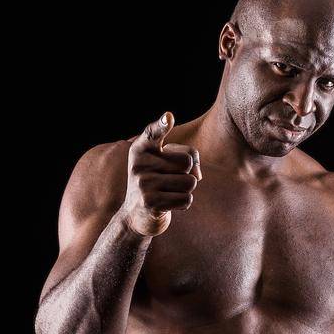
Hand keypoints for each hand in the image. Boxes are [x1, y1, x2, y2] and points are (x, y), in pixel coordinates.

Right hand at [122, 110, 201, 236]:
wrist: (136, 216)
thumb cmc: (158, 182)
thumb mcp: (168, 164)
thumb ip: (189, 157)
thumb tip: (197, 174)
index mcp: (140, 149)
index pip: (153, 133)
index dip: (162, 125)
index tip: (169, 117)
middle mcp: (139, 164)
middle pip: (186, 162)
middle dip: (186, 174)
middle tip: (168, 182)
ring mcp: (143, 184)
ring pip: (189, 182)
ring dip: (185, 190)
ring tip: (168, 193)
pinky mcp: (151, 203)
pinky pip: (186, 199)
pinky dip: (183, 204)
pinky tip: (168, 204)